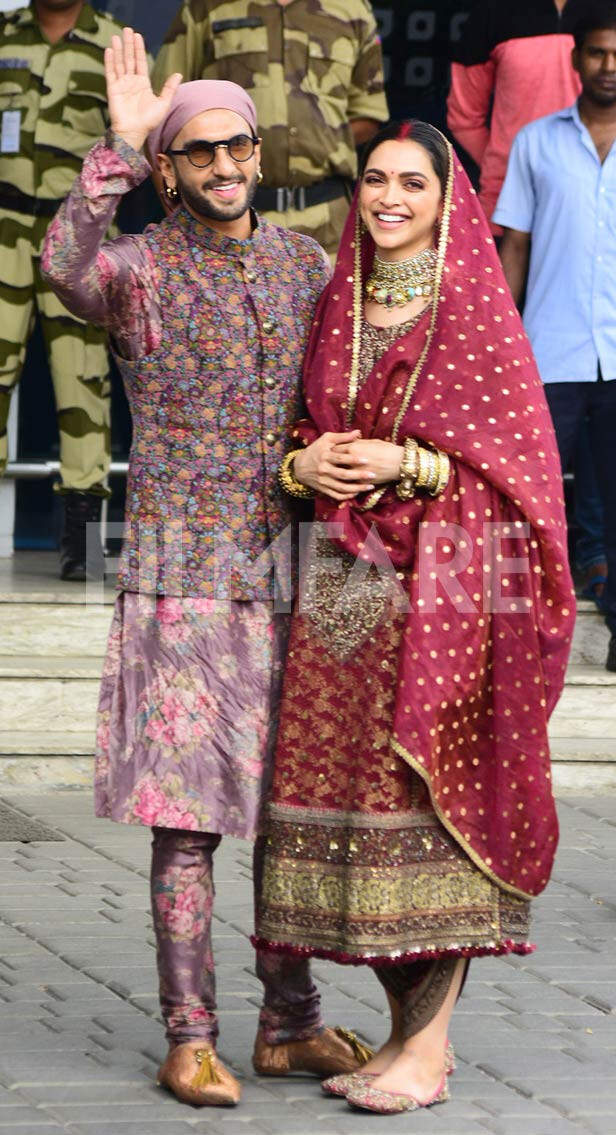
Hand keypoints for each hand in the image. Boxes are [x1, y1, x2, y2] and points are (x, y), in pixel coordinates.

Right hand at [104, 28, 181, 152]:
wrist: (135, 132)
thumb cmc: (149, 121)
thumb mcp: (163, 104)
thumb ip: (169, 88)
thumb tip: (179, 74)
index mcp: (142, 84)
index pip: (140, 62)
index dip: (139, 49)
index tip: (137, 36)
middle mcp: (131, 82)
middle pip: (129, 59)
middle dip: (128, 44)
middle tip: (127, 29)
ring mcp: (121, 85)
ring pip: (119, 63)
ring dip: (118, 49)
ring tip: (116, 36)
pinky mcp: (113, 89)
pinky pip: (111, 73)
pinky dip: (110, 61)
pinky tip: (110, 50)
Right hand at [293, 430, 376, 501]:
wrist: (300, 466)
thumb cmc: (316, 450)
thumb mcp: (326, 439)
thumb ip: (343, 437)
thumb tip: (358, 432)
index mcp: (325, 456)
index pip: (341, 458)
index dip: (353, 460)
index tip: (366, 460)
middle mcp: (324, 469)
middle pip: (343, 475)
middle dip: (359, 476)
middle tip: (373, 475)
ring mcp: (323, 481)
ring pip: (341, 488)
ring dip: (357, 488)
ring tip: (370, 487)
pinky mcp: (323, 489)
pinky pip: (336, 495)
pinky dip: (347, 496)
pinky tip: (357, 493)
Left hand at [331, 438, 403, 484]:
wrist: (399, 463)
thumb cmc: (387, 449)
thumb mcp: (371, 442)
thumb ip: (358, 442)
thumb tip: (350, 441)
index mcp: (353, 448)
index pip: (335, 449)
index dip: (332, 451)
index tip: (331, 452)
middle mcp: (351, 460)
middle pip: (335, 462)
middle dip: (331, 463)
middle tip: (329, 464)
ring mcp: (355, 472)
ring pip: (340, 475)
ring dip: (336, 475)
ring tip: (334, 474)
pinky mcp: (361, 482)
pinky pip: (349, 484)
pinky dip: (346, 484)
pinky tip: (344, 484)